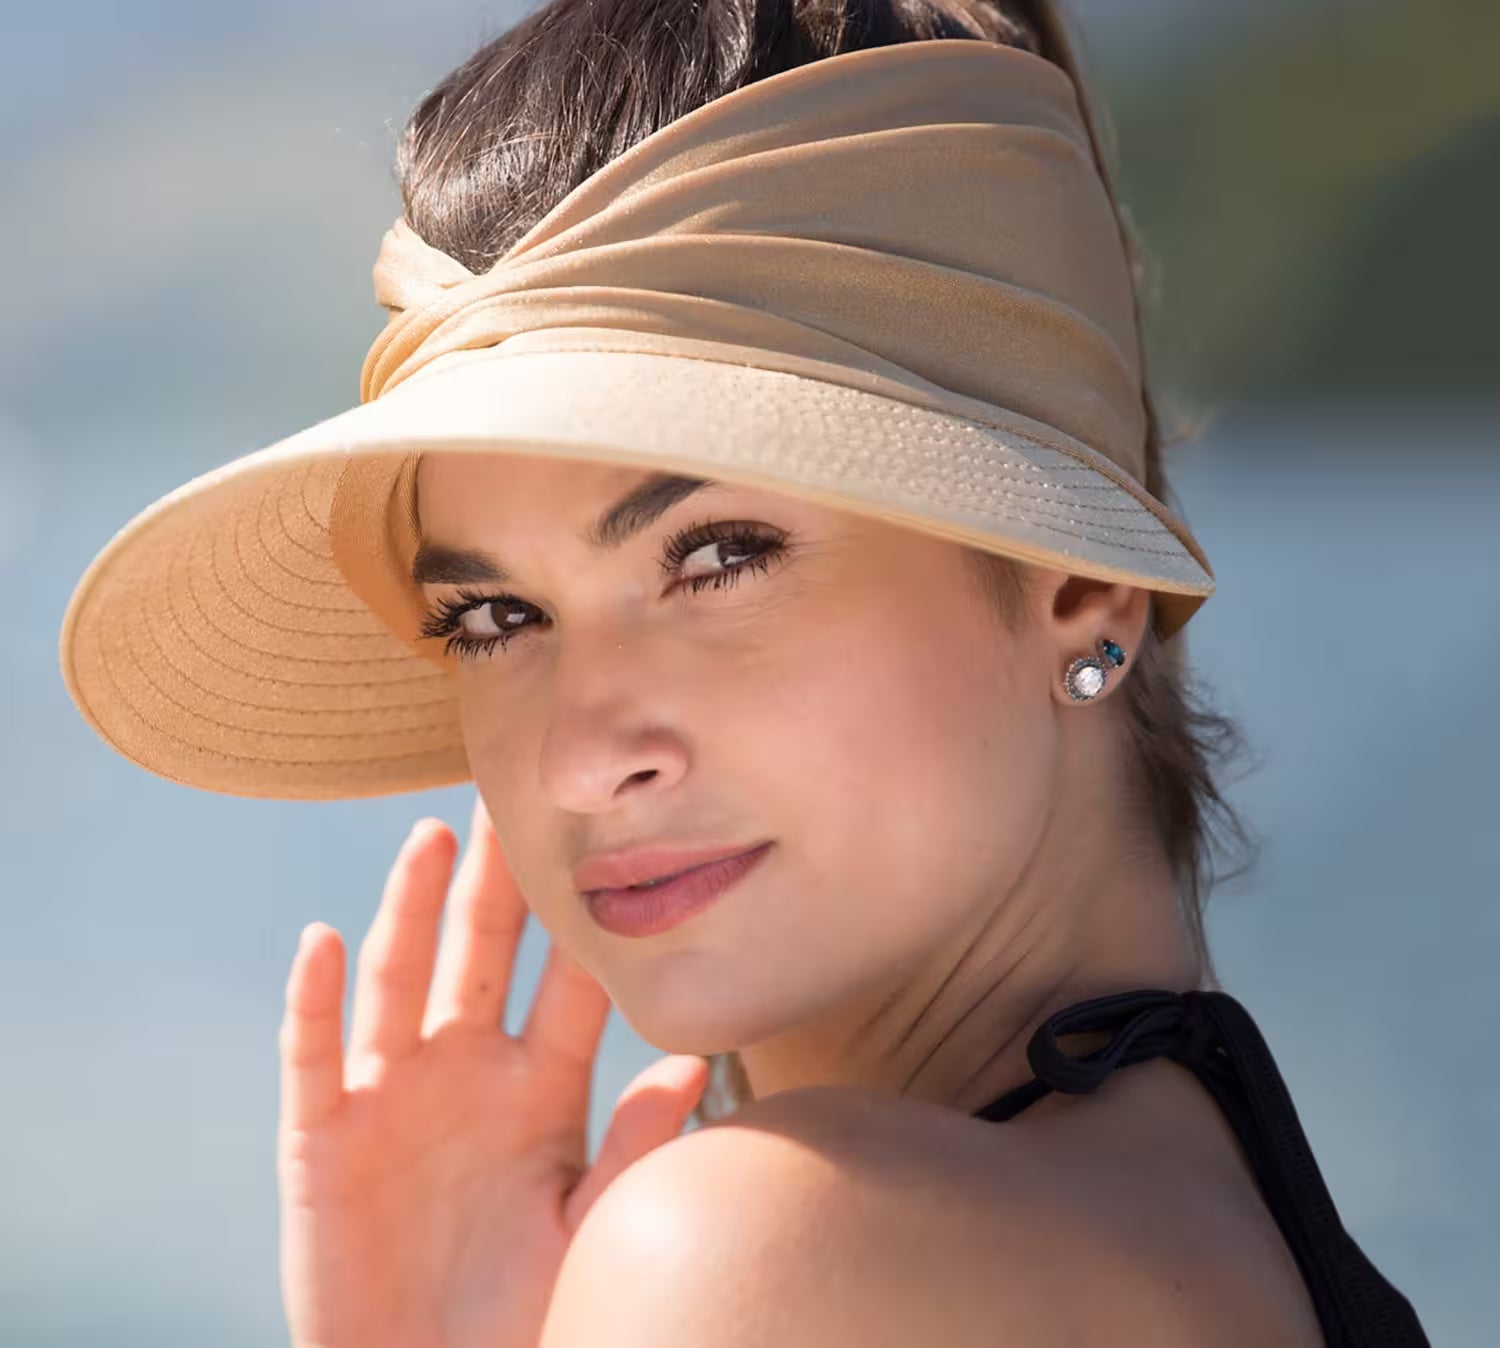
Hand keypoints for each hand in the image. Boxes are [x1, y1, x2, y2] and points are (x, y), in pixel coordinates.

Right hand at [276, 796, 709, 1347]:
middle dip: (497, 882)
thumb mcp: (588, 1224)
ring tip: (433, 839)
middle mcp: (466, 1073)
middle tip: (512, 796)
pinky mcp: (323, 1138)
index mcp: (540, 1088)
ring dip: (412, 909)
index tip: (610, 844)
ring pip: (400, 979)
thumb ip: (632, 1144)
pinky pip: (315, 1057)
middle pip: (482, 955)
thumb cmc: (522, 1314)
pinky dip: (314, 1001)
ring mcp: (392, 1097)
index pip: (568, 986)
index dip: (585, 921)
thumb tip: (697, 1063)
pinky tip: (320, 942)